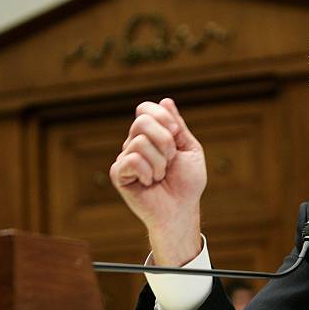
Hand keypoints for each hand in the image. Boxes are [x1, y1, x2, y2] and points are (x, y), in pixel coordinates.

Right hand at [109, 98, 206, 265]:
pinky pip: (131, 159)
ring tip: (161, 175)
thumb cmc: (187, 183)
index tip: (176, 133)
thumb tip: (165, 101)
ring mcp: (125, 158)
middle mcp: (135, 143)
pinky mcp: (119, 174)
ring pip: (139, 141)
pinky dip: (148, 171)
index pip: (145, 109)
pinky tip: (150, 182)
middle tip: (171, 159)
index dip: (163, 116)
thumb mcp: (190, 149)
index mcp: (151, 135)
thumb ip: (178, 126)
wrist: (181, 209)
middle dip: (166, 140)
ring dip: (160, 161)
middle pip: (143, 120)